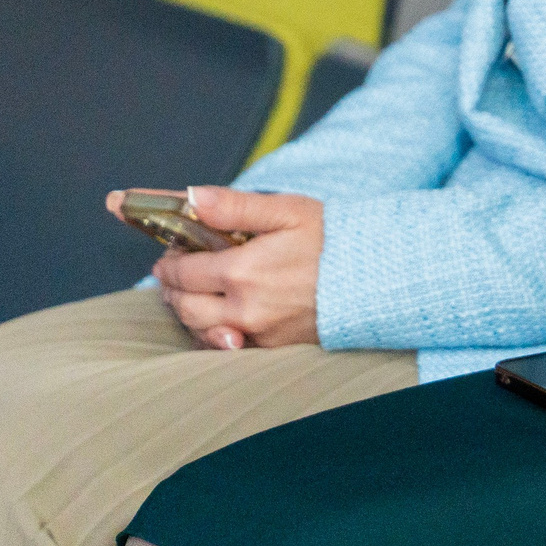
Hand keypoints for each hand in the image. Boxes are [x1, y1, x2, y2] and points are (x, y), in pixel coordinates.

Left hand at [110, 187, 323, 350]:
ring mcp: (259, 333)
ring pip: (201, 331)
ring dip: (187, 313)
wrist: (377, 278)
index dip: (170, 263)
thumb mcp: (287, 211)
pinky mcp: (274, 349)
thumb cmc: (334, 239)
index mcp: (243, 271)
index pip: (185, 272)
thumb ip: (235, 207)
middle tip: (171, 277)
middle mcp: (245, 308)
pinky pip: (227, 349)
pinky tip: (216, 321)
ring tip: (189, 297)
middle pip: (186, 306)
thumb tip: (193, 196)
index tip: (169, 254)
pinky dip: (212, 335)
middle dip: (172, 290)